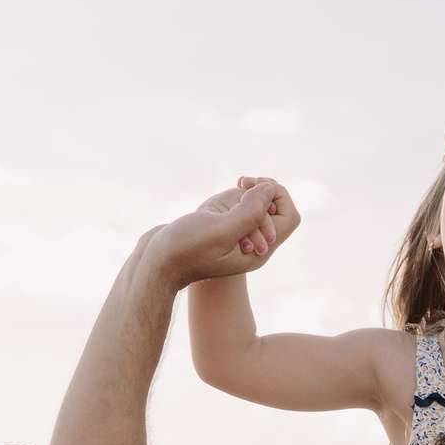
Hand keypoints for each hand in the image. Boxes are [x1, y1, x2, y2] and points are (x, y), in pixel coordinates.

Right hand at [143, 178, 302, 288]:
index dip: (277, 195)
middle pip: (277, 210)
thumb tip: (269, 189)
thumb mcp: (221, 230)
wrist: (155, 262)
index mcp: (258, 252)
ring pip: (258, 207)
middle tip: (243, 181)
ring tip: (235, 185)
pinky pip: (240, 209)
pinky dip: (236, 197)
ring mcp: (237, 239)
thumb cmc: (185, 249)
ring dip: (249, 192)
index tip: (253, 187)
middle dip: (264, 190)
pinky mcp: (221, 232)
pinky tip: (221, 196)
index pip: (289, 217)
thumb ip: (251, 211)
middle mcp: (252, 247)